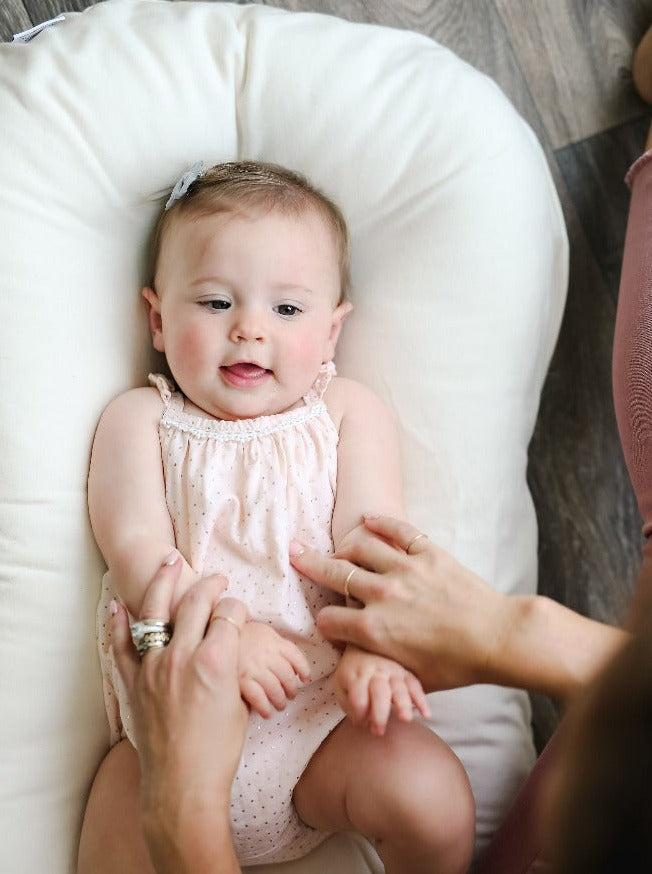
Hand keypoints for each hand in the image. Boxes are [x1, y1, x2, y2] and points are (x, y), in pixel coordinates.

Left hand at [110, 556, 247, 873]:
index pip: (229, 613)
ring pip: (156, 610)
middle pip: (196, 602)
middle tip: (218, 580)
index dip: (237, 607)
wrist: (183, 785)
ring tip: (170, 561)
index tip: (239, 610)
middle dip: (210, 585)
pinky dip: (119, 623)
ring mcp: (154, 666)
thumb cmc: (218, 750)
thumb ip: (232, 665)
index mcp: (216, 660)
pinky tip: (120, 605)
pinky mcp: (135, 682)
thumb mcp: (239, 701)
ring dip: (164, 581)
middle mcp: (183, 656)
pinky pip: (122, 645)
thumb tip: (228, 647)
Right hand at [238, 621, 310, 717]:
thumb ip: (274, 643)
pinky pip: (259, 698)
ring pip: (275, 689)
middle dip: (292, 689)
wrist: (214, 634)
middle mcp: (267, 654)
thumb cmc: (239, 635)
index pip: (295, 656)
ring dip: (280, 700)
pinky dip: (265, 707)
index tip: (305, 679)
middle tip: (291, 695)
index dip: (303, 669)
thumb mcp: (260, 631)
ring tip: (280, 705)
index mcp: (273, 641)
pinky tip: (267, 712)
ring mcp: (254, 668)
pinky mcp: (242, 680)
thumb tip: (290, 661)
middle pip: (287, 676)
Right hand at [290, 514, 507, 692]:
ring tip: (340, 546)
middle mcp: (381, 595)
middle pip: (334, 574)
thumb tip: (363, 657)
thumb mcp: (409, 676)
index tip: (327, 621)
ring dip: (345, 545)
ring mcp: (404, 570)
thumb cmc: (457, 666)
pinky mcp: (428, 553)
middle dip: (309, 564)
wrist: (498, 639)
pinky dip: (380, 522)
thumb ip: (379, 662)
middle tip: (294, 553)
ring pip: (361, 546)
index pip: (328, 620)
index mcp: (373, 630)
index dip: (323, 622)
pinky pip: (398, 531)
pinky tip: (368, 519)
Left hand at [334, 645, 430, 735]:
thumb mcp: (341, 686)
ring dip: (403, 704)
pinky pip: (415, 685)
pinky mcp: (405, 672)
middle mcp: (375, 671)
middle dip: (380, 712)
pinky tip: (426, 714)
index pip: (357, 695)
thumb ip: (350, 705)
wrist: (363, 647)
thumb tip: (364, 723)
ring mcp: (392, 670)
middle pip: (379, 691)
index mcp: (355, 674)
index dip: (358, 711)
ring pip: (399, 687)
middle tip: (379, 731)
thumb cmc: (351, 674)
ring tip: (406, 720)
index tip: (360, 723)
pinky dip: (421, 699)